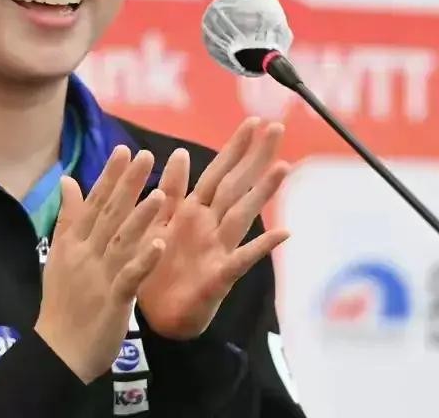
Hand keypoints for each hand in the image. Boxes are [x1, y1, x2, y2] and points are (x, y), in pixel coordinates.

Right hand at [34, 146, 167, 383]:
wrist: (58, 349)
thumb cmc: (62, 302)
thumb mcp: (60, 256)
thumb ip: (68, 218)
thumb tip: (67, 180)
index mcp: (72, 243)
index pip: (93, 203)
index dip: (109, 177)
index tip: (123, 150)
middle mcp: (84, 254)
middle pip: (108, 215)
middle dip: (127, 185)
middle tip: (145, 157)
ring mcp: (99, 276)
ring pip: (122, 241)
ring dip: (140, 217)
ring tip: (160, 194)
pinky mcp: (113, 299)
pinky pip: (131, 276)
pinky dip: (144, 259)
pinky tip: (160, 242)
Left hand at [135, 118, 290, 339]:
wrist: (155, 317)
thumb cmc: (158, 268)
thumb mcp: (157, 223)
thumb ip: (170, 190)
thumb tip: (178, 152)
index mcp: (194, 212)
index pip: (218, 172)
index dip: (235, 147)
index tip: (253, 121)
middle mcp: (212, 226)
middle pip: (237, 185)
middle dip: (255, 157)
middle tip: (277, 128)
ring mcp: (219, 249)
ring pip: (243, 215)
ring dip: (263, 192)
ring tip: (283, 167)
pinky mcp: (219, 276)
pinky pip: (241, 259)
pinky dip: (261, 246)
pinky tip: (282, 233)